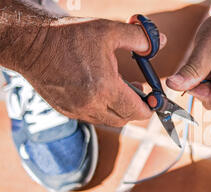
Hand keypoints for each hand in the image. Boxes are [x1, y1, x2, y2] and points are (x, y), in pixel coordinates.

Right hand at [21, 17, 166, 126]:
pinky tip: (100, 91)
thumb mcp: (109, 31)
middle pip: (124, 119)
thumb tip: (159, 43)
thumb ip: (139, 39)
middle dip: (135, 109)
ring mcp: (76, 110)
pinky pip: (91, 117)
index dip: (150, 107)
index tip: (152, 99)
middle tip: (139, 92)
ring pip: (107, 120)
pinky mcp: (65, 110)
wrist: (30, 44)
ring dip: (118, 110)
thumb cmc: (68, 37)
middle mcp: (90, 105)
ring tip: (120, 89)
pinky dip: (101, 109)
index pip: (137, 112)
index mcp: (104, 89)